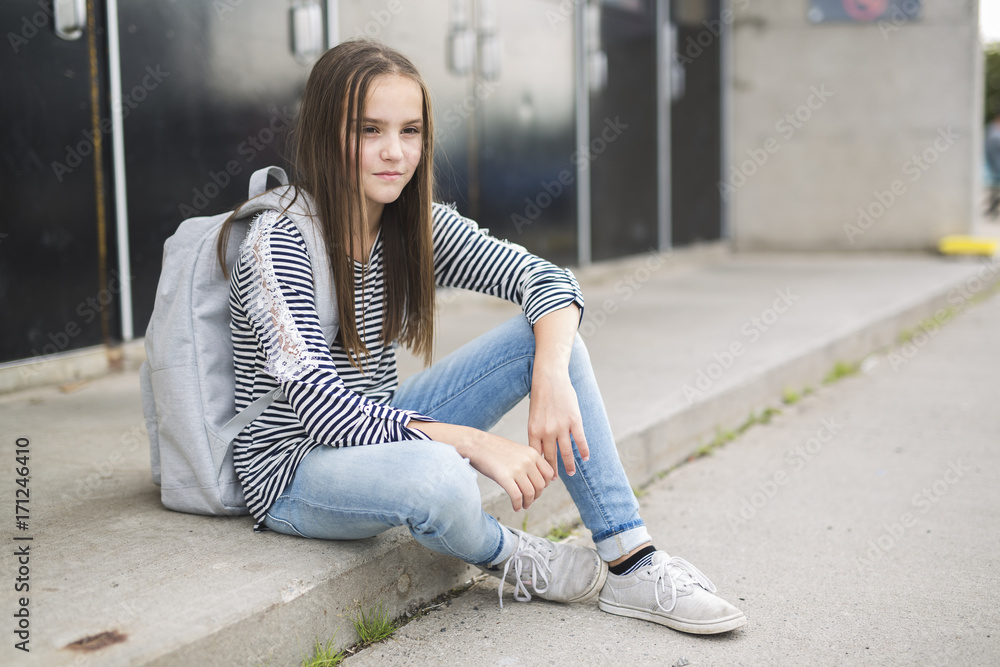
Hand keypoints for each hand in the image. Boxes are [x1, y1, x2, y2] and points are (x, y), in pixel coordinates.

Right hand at [408, 421, 554, 510]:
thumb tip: (536, 478)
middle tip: (530, 500)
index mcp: (532, 453)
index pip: (549, 473)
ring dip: (528, 502)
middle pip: (541, 485)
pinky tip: (516, 507)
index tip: (539, 489)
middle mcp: (527, 461)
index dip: (545, 484)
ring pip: (530, 493)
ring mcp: (517, 469)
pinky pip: (516, 496)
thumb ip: (528, 461)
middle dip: (537, 496)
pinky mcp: (505, 477)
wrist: (476, 444)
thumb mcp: (517, 450)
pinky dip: (518, 505)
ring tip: (524, 505)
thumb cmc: (494, 448)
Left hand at [527, 367, 589, 476]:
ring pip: (566, 452)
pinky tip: (585, 458)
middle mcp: (547, 431)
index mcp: (534, 431)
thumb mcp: (534, 417)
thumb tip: (540, 450)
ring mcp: (561, 427)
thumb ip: (538, 433)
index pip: (536, 456)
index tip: (542, 476)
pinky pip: (580, 441)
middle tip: (553, 480)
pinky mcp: (574, 421)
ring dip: (569, 465)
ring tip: (571, 473)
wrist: (550, 378)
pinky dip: (583, 451)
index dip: (540, 468)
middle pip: (551, 457)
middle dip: (553, 470)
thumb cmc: (541, 397)